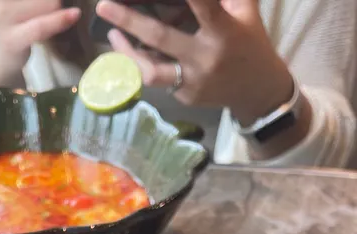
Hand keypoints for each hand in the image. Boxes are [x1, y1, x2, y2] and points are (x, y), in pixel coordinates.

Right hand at [0, 0, 81, 89]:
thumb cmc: (13, 31)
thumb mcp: (16, 4)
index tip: (57, 0)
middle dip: (55, 0)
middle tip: (66, 4)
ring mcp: (0, 17)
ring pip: (45, 3)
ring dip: (60, 5)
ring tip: (71, 11)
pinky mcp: (11, 40)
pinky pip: (40, 26)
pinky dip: (59, 20)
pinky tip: (74, 15)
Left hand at [96, 0, 293, 125]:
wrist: (257, 91)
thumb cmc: (250, 42)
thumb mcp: (244, 10)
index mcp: (224, 31)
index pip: (201, 4)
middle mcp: (204, 58)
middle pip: (160, 38)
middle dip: (129, 20)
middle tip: (103, 5)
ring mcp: (192, 81)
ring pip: (150, 70)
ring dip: (127, 53)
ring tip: (113, 35)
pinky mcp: (184, 96)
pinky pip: (158, 78)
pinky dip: (143, 63)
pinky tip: (132, 49)